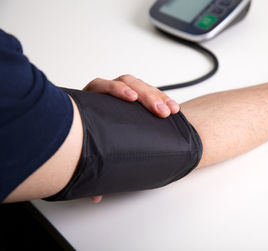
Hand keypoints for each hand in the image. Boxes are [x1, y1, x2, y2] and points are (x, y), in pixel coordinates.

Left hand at [83, 74, 179, 202]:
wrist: (88, 138)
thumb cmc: (86, 143)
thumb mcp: (88, 157)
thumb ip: (92, 173)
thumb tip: (95, 194)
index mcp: (89, 103)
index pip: (101, 87)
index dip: (116, 90)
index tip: (131, 98)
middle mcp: (105, 95)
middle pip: (127, 83)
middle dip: (147, 96)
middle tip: (160, 111)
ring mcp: (122, 96)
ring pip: (141, 87)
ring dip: (158, 97)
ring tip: (171, 110)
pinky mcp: (136, 100)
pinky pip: (150, 94)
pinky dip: (163, 100)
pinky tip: (172, 107)